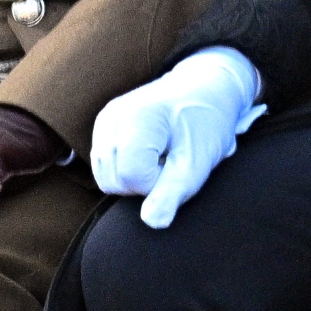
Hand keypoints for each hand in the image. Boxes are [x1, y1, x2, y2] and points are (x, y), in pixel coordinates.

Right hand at [88, 50, 262, 228]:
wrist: (207, 88)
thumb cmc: (207, 122)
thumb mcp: (200, 160)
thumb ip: (174, 192)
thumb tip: (153, 222)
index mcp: (137, 118)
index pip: (131, 177)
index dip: (157, 182)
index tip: (178, 164)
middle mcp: (112, 117)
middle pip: (113, 181)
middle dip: (144, 182)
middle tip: (172, 160)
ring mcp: (103, 120)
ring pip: (106, 177)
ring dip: (135, 176)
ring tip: (162, 154)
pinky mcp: (102, 126)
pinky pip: (105, 165)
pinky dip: (127, 167)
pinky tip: (150, 151)